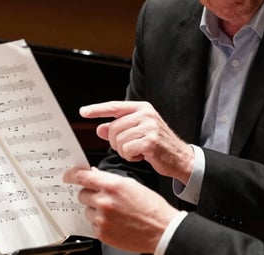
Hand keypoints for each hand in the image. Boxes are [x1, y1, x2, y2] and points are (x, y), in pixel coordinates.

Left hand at [64, 167, 178, 252]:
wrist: (161, 229)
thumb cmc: (151, 207)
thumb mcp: (132, 185)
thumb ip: (110, 179)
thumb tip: (94, 175)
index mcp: (112, 186)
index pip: (83, 177)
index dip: (72, 175)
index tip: (68, 176)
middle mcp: (104, 201)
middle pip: (82, 194)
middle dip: (90, 194)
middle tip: (104, 197)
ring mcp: (102, 219)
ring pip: (87, 210)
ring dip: (96, 209)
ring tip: (114, 212)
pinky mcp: (102, 233)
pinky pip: (92, 224)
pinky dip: (100, 222)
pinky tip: (115, 222)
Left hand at [80, 101, 194, 182]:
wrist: (180, 157)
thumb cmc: (159, 145)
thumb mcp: (138, 132)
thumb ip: (119, 129)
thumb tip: (99, 129)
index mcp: (142, 108)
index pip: (114, 106)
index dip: (97, 109)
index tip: (83, 112)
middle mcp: (146, 114)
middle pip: (113, 128)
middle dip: (116, 142)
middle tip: (129, 147)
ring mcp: (149, 127)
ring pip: (118, 140)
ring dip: (124, 151)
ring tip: (138, 151)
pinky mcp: (150, 141)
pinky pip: (126, 150)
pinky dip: (130, 156)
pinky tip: (142, 156)